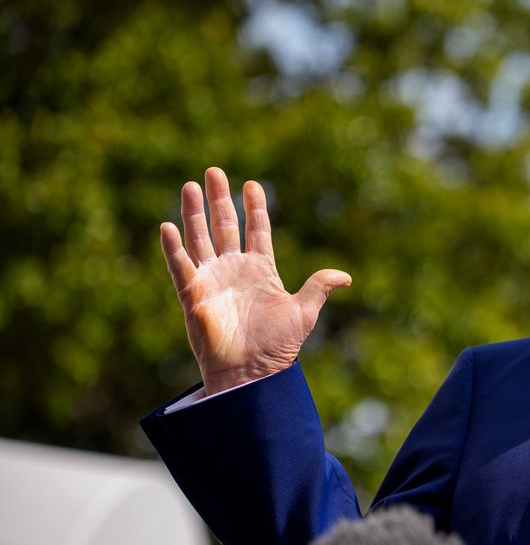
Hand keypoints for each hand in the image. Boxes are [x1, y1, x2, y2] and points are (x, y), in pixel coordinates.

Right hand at [160, 167, 351, 393]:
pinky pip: (181, 267)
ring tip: (190, 186)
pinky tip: (168, 227)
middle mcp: (234, 270)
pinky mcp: (194, 295)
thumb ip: (319, 288)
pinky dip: (174, 248)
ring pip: (200, 239)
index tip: (253, 184)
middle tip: (213, 171)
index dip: (255, 208)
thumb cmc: (277, 347)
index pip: (257, 230)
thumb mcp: (303, 312)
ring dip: (194, 214)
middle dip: (220, 199)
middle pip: (225, 226)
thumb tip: (345, 277)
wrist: (252, 373)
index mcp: (261, 270)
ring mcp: (213, 280)